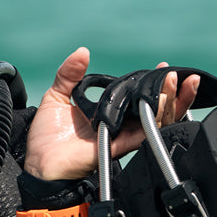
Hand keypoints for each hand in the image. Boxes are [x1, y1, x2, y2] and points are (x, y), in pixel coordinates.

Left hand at [24, 47, 199, 180]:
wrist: (39, 164)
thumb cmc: (45, 138)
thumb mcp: (56, 97)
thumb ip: (69, 74)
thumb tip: (83, 52)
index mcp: (106, 112)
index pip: (135, 95)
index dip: (151, 83)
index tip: (162, 68)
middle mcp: (117, 124)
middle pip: (153, 107)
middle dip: (171, 91)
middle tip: (176, 75)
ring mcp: (120, 136)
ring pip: (155, 118)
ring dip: (171, 101)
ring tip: (177, 83)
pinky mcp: (119, 146)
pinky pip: (144, 132)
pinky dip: (157, 117)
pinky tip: (164, 103)